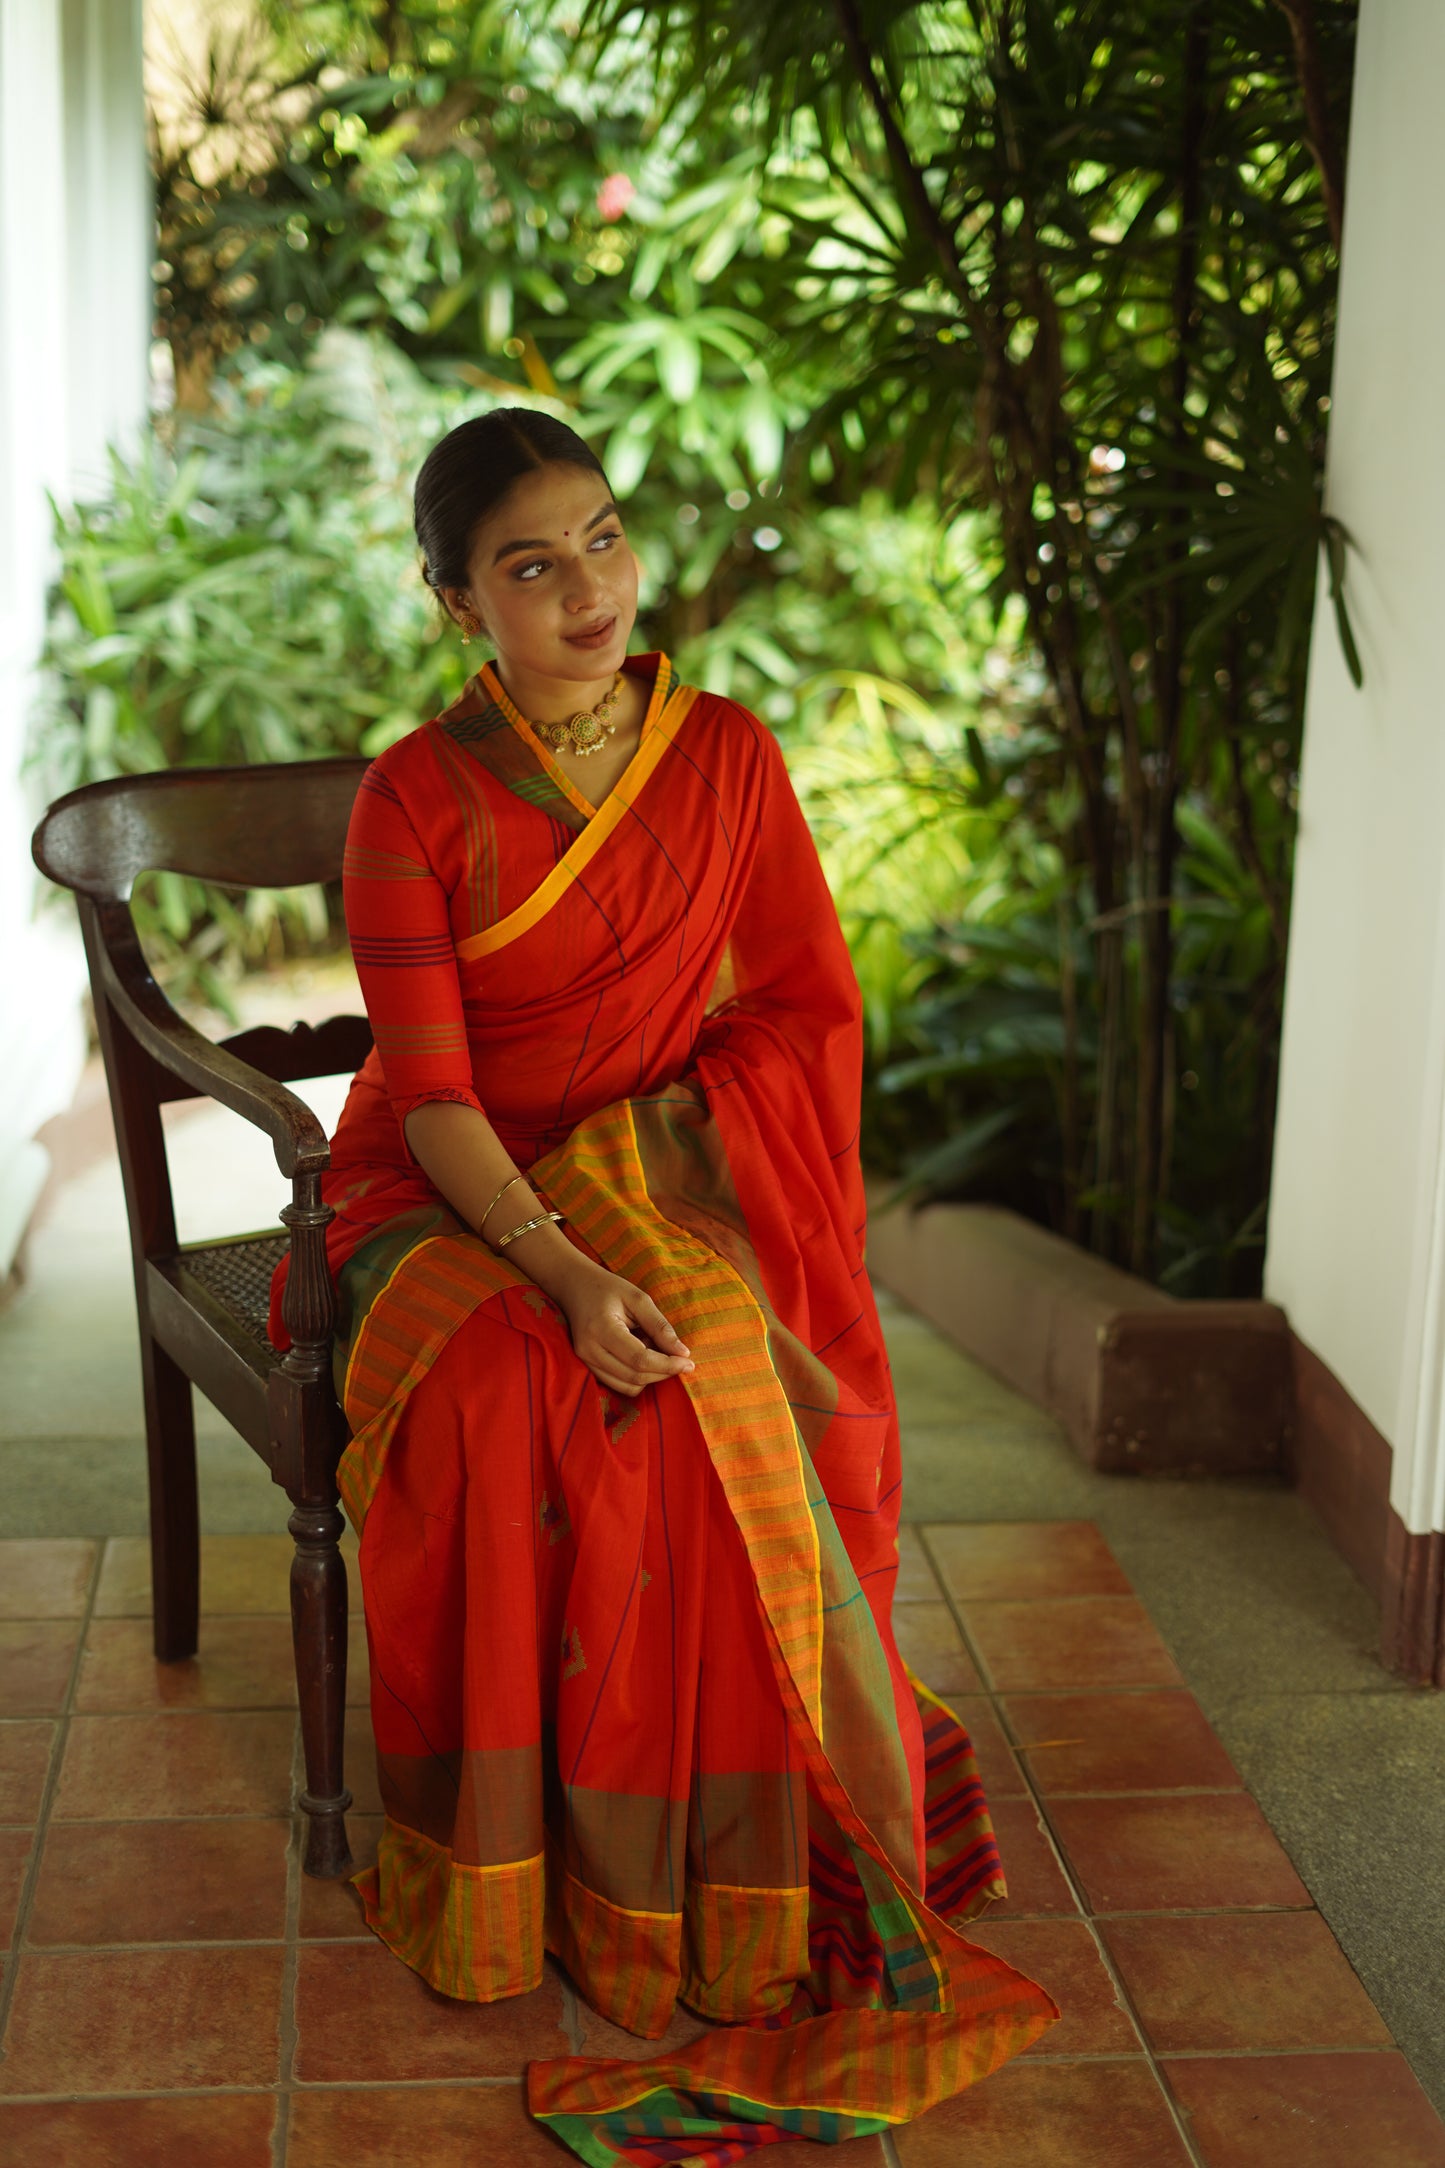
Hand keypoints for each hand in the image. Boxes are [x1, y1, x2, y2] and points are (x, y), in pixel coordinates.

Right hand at [552, 1259, 693, 1398]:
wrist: (574, 1287)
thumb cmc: (608, 1288)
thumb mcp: (638, 1298)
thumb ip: (659, 1326)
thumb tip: (683, 1352)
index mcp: (601, 1329)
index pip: (639, 1360)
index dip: (668, 1365)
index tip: (689, 1362)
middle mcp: (589, 1351)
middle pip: (635, 1377)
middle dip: (663, 1372)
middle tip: (680, 1357)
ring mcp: (585, 1362)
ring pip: (627, 1386)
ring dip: (651, 1376)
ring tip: (655, 1350)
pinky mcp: (587, 1368)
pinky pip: (619, 1384)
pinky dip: (637, 1376)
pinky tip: (642, 1355)